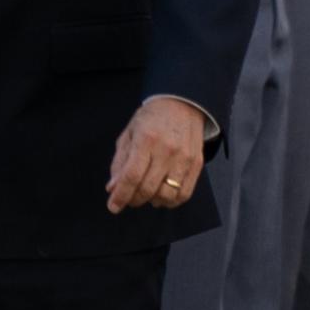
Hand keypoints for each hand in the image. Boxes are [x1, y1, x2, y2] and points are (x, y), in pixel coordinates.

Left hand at [105, 95, 206, 214]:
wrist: (183, 103)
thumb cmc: (152, 118)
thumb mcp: (129, 134)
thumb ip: (120, 162)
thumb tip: (113, 188)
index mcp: (146, 139)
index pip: (131, 176)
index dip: (121, 195)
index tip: (113, 206)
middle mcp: (166, 150)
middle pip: (147, 188)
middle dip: (134, 199)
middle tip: (128, 198)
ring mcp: (184, 158)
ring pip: (166, 195)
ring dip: (152, 201)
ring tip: (146, 194)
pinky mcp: (196, 164)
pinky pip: (184, 194)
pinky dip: (170, 201)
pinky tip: (162, 195)